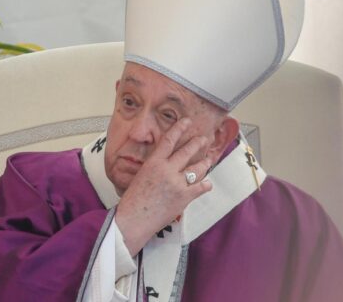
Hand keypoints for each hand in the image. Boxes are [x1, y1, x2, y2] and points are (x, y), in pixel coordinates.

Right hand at [114, 118, 213, 255]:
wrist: (133, 220)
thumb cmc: (133, 201)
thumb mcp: (140, 177)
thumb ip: (154, 168)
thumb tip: (164, 165)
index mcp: (153, 163)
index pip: (169, 140)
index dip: (179, 129)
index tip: (186, 122)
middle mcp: (167, 170)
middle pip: (186, 151)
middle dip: (197, 143)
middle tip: (203, 139)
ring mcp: (177, 183)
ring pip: (197, 168)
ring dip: (205, 162)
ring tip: (209, 158)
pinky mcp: (184, 197)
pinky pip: (201, 187)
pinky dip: (206, 184)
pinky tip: (208, 182)